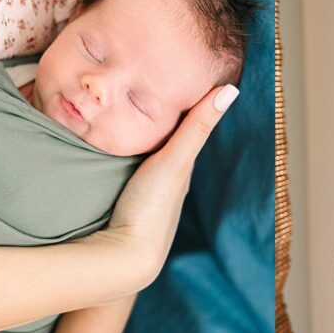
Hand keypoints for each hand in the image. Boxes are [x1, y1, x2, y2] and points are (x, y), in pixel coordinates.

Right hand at [83, 84, 238, 290]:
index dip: (179, 103)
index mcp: (180, 169)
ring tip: (116, 107)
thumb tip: (231, 89)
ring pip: (140, 156)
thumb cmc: (152, 209)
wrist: (124, 259)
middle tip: (139, 84)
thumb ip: (197, 127)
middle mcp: (165, 181)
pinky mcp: (118, 202)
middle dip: (152, 118)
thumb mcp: (175, 161)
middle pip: (160, 142)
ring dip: (133, 136)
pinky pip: (119, 169)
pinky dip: (116, 153)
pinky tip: (102, 144)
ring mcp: (141, 194)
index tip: (170, 73)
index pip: (183, 129)